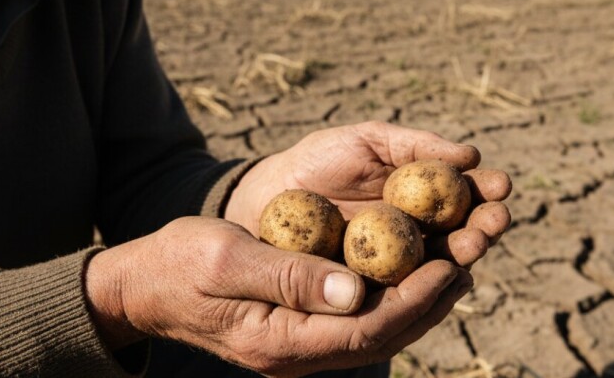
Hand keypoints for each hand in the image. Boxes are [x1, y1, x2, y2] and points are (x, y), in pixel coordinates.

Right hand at [85, 216, 471, 376]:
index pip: (365, 328)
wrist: (144, 286)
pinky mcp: (298, 331)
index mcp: (280, 342)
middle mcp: (296, 354)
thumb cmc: (179, 263)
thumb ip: (288, 275)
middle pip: (381, 336)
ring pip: (375, 331)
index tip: (448, 262)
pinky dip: (392, 296)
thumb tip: (354, 289)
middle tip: (469, 259)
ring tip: (456, 263)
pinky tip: (410, 270)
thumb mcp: (228, 258)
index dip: (413, 297)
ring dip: (419, 300)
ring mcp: (299, 347)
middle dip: (431, 300)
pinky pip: (358, 320)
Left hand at [226, 121, 511, 266]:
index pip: (466, 195)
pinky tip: (442, 277)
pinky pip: (405, 290)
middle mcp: (419, 230)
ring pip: (440, 263)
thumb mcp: (369, 141)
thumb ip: (415, 145)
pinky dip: (426, 285)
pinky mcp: (373, 288)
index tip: (501, 185)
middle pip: (463, 232)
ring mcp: (398, 262)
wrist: (268, 197)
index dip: (487, 191)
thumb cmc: (320, 160)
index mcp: (423, 194)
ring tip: (472, 243)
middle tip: (493, 220)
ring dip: (462, 255)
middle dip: (483, 226)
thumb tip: (470, 154)